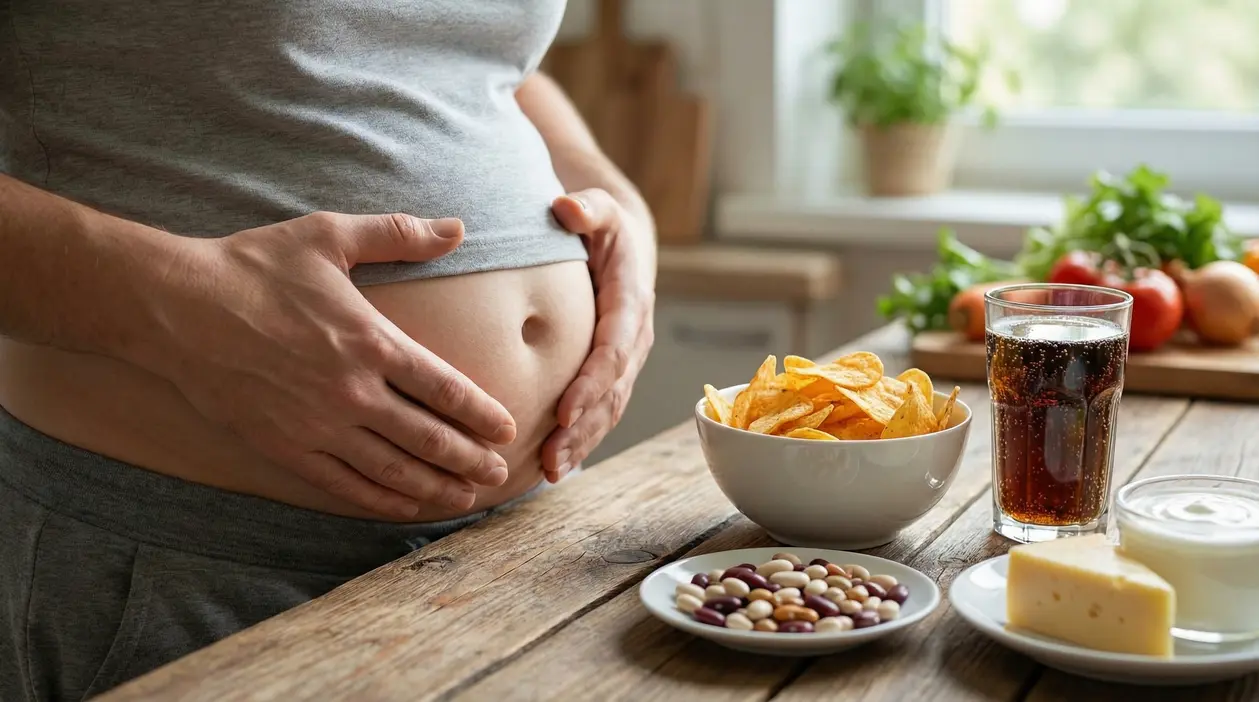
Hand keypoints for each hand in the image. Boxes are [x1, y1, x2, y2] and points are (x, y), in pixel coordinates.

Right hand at [146, 211, 516, 518]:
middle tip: (498, 475)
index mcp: (370, 341)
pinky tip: (405, 506)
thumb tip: (457, 227)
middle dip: (469, 460)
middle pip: (428, 437)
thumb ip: (398, 234)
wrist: (173, 307)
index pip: (444, 388)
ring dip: (434, 487)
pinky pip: (343, 484)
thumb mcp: (328, 236)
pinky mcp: (284, 448)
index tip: (507, 430)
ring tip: (465, 498)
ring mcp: (317, 425)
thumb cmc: (253, 266)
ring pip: (391, 469)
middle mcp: (351, 391)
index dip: (481, 414)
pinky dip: (380, 500)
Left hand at [542, 189, 655, 481]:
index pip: (614, 350)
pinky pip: (600, 413)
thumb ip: (586, 208)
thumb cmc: (601, 226)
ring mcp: (626, 362)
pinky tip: (551, 466)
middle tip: (552, 457)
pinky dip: (580, 440)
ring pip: (608, 411)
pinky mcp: (612, 376)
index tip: (565, 412)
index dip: (592, 383)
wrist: (624, 245)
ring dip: (582, 443)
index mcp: (631, 303)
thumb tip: (566, 207)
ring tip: (551, 471)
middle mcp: (634, 339)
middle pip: (612, 393)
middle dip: (584, 428)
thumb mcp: (599, 209)